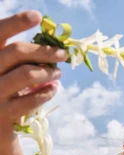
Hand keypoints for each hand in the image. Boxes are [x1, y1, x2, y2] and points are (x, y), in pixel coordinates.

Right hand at [0, 10, 67, 140]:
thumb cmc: (1, 95)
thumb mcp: (3, 73)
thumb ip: (16, 60)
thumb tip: (49, 46)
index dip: (16, 22)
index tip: (38, 16)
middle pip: (18, 52)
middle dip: (45, 51)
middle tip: (63, 54)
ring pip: (28, 74)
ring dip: (49, 72)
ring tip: (58, 73)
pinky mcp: (4, 114)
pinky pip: (32, 99)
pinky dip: (47, 92)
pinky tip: (54, 89)